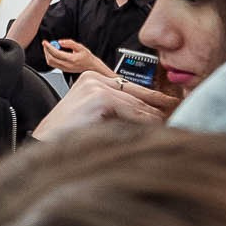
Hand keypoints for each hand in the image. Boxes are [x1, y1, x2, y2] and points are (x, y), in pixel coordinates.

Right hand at [31, 73, 179, 140]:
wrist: (44, 146)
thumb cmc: (66, 138)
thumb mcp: (95, 118)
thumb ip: (119, 112)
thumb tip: (154, 117)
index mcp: (92, 79)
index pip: (133, 89)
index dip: (157, 100)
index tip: (176, 106)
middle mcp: (94, 78)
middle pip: (139, 96)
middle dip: (161, 111)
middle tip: (182, 118)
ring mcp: (96, 86)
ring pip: (139, 106)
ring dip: (157, 120)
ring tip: (174, 129)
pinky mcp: (99, 97)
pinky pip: (134, 113)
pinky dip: (146, 125)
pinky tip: (156, 135)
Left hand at [41, 37, 105, 76]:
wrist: (91, 67)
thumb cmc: (87, 57)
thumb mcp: (81, 47)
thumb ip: (70, 43)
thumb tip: (60, 42)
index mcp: (72, 59)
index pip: (56, 53)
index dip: (49, 47)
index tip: (45, 42)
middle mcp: (67, 65)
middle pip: (51, 58)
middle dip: (46, 50)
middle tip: (45, 44)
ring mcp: (64, 69)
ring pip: (51, 63)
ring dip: (47, 54)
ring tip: (48, 47)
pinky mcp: (63, 70)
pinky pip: (53, 64)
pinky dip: (50, 58)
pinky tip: (52, 53)